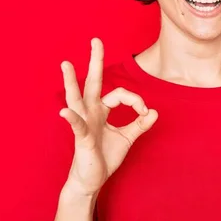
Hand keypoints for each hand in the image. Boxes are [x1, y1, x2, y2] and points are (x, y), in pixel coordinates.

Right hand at [59, 38, 157, 196]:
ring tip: (65, 64)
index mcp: (101, 110)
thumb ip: (139, 124)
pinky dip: (72, 118)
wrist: (91, 180)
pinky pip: (76, 126)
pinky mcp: (82, 138)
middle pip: (93, 82)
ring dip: (71, 81)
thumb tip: (154, 112)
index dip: (136, 101)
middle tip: (96, 40)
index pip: (120, 94)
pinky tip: (65, 112)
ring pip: (77, 98)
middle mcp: (90, 112)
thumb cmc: (104, 157)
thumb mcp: (127, 138)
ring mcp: (84, 123)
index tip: (145, 113)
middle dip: (95, 61)